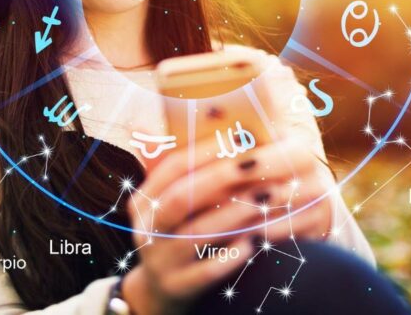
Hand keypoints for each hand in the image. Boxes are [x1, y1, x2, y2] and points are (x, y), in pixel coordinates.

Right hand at [119, 134, 334, 314]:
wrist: (162, 292)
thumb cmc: (178, 233)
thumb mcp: (169, 203)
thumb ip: (182, 169)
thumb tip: (204, 118)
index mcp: (143, 201)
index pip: (170, 168)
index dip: (204, 151)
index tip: (237, 136)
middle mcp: (146, 229)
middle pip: (180, 198)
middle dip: (220, 178)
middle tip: (257, 163)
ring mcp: (161, 261)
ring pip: (196, 233)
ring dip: (234, 214)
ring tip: (266, 198)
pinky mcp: (178, 288)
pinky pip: (206, 272)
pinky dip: (231, 257)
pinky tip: (255, 242)